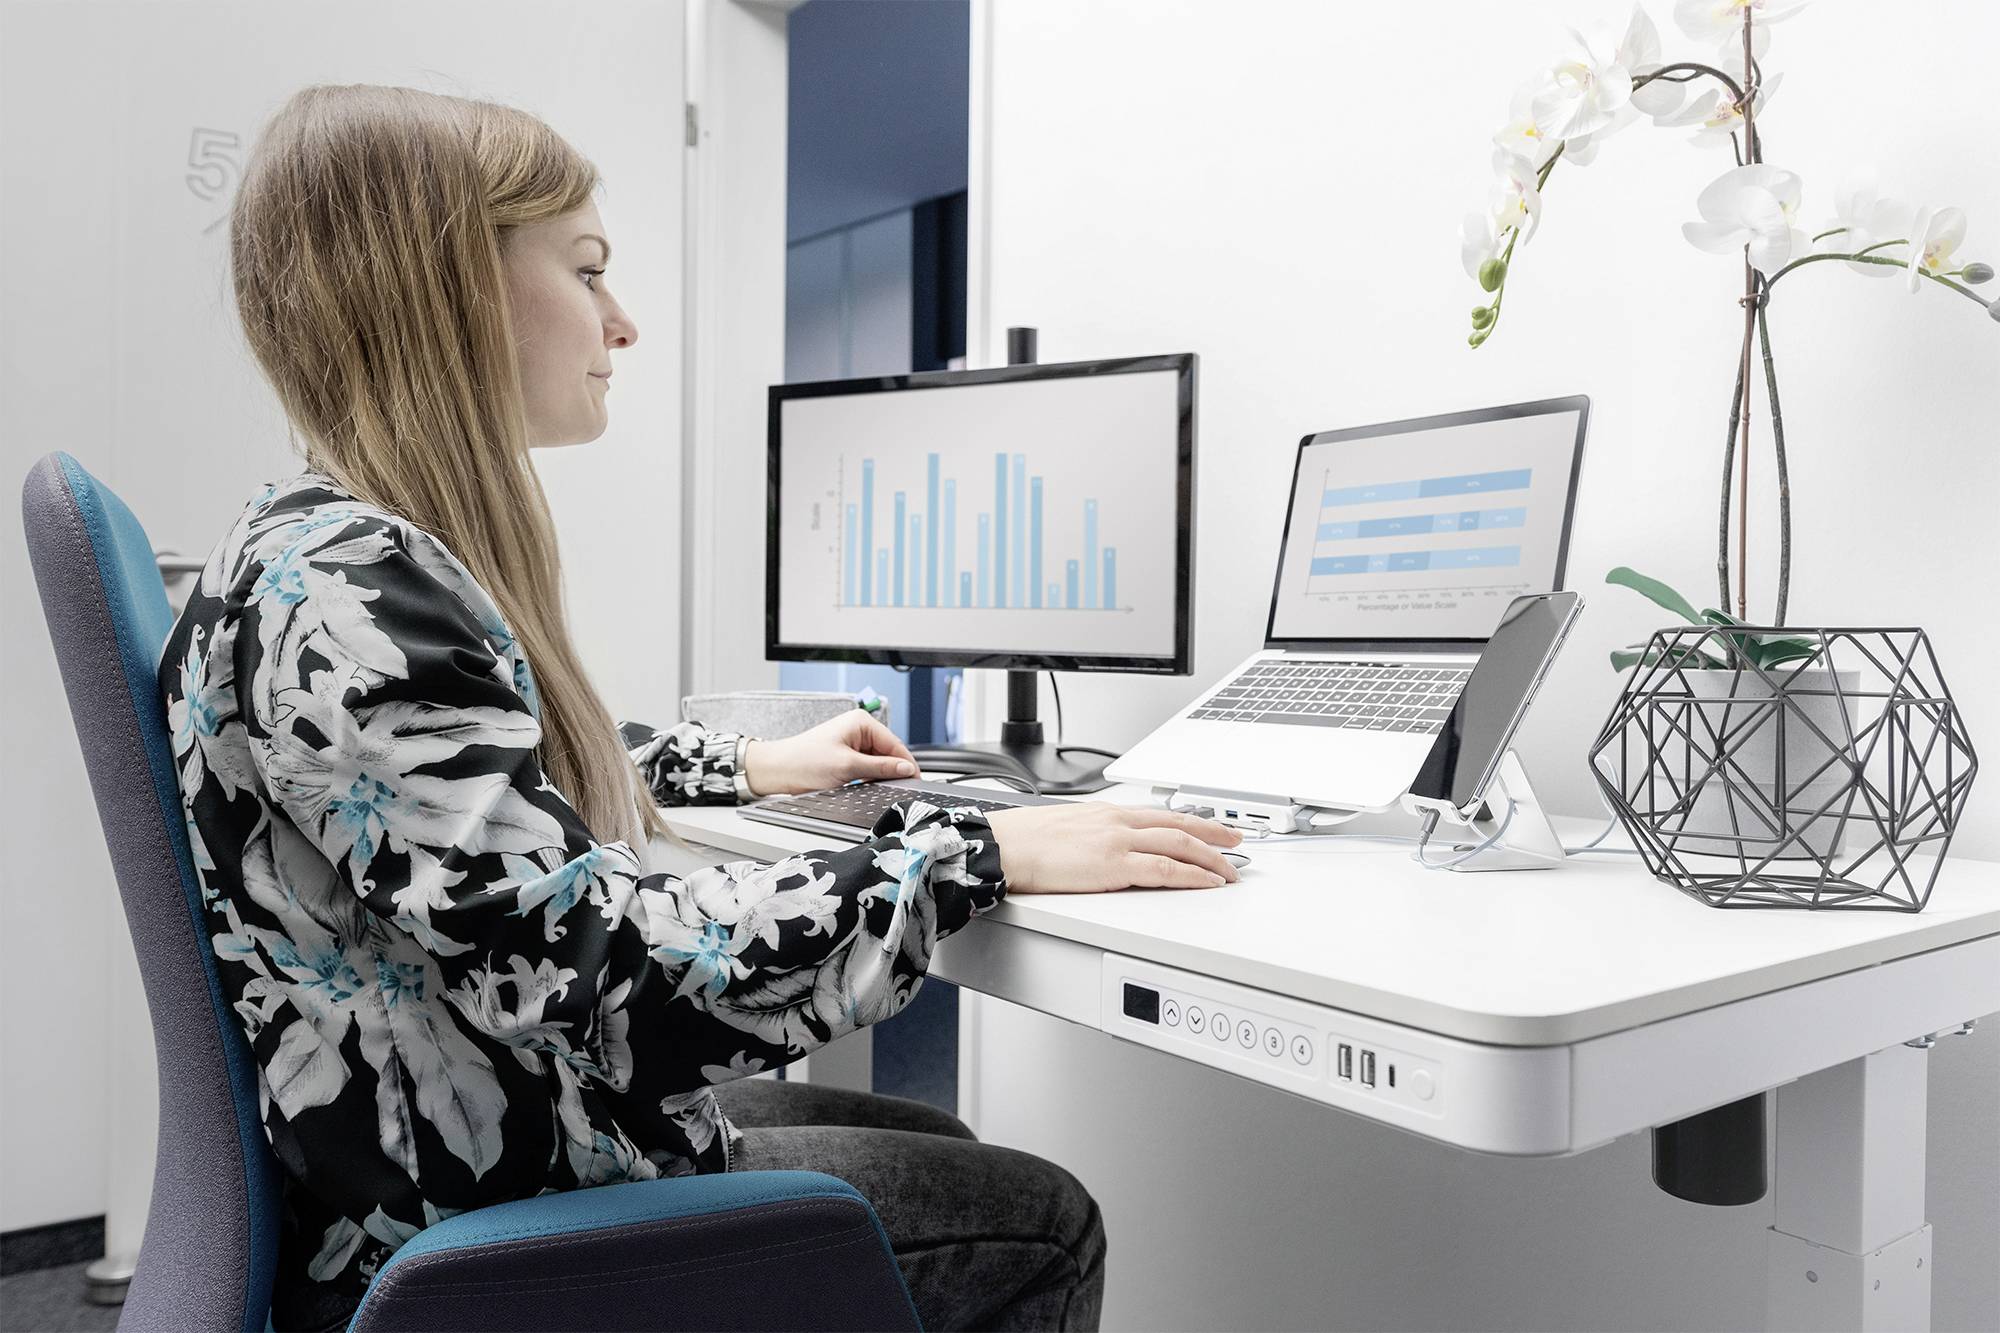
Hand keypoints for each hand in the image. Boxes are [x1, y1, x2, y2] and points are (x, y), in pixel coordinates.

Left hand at [741, 711, 917, 795]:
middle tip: (896, 789)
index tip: (915, 780)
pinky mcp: (845, 753)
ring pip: (878, 761)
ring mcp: (851, 740)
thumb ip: (881, 767)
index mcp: (861, 722)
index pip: (895, 744)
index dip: (906, 764)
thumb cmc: (804, 762)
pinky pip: (866, 765)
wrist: (778, 770)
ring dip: (878, 774)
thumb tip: (906, 768)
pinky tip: (864, 784)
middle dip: (892, 770)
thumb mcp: (848, 767)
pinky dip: (868, 776)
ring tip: (873, 787)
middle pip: (888, 752)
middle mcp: (858, 727)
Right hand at [984, 803, 1242, 892]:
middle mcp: (1118, 822)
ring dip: (1211, 859)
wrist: (1004, 846)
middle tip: (1237, 847)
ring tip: (1229, 873)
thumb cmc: (1024, 841)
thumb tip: (1102, 849)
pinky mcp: (1114, 865)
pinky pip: (1165, 869)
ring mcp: (1119, 842)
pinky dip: (1192, 876)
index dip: (1193, 822)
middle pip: (1180, 826)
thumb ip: (1092, 836)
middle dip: (1214, 837)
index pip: (1161, 814)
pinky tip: (1206, 883)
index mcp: (1107, 813)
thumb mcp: (1066, 828)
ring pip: (1180, 844)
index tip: (1213, 829)